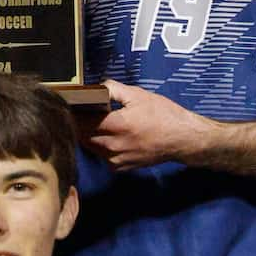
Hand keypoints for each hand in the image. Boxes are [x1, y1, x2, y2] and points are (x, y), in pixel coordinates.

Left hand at [86, 81, 210, 170]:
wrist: (182, 139)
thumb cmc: (163, 115)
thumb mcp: (138, 95)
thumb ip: (113, 88)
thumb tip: (94, 87)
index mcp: (117, 125)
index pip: (82, 120)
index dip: (75, 112)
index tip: (73, 104)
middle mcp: (113, 146)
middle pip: (82, 135)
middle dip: (79, 123)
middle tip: (82, 112)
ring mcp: (116, 159)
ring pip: (89, 147)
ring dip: (87, 135)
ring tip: (94, 123)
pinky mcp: (120, 168)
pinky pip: (100, 156)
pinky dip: (99, 146)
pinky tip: (108, 136)